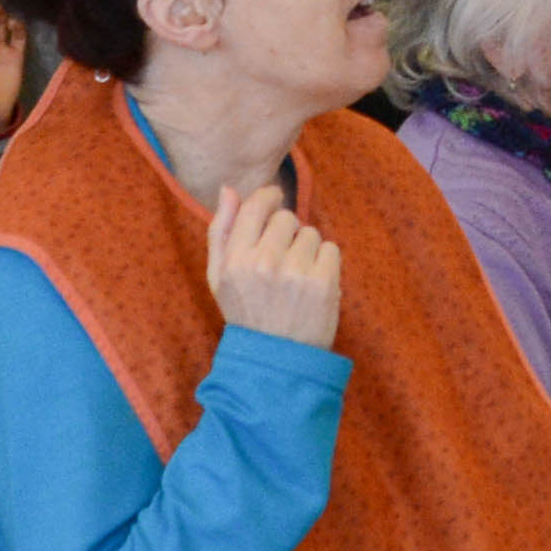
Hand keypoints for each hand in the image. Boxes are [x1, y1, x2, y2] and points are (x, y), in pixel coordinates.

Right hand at [207, 181, 344, 352]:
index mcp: (235, 260)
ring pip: (311, 233)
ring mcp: (295, 273)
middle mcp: (263, 263)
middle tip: (282, 260)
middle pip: (288, 218)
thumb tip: (229, 189)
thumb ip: (221, 231)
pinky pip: (331, 249)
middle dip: (288, 233)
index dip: (269, 198)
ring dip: (307, 250)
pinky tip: (313, 285)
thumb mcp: (219, 277)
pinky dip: (326, 264)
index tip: (275, 201)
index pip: (256, 206)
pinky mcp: (323, 283)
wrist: (276, 361)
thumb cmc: (246, 313)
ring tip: (296, 278)